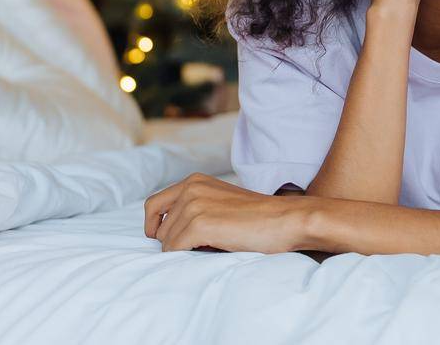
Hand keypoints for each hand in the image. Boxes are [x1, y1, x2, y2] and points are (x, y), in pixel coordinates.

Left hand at [143, 173, 316, 253]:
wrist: (286, 220)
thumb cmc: (258, 218)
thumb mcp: (221, 202)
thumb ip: (195, 208)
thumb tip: (166, 234)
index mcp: (194, 181)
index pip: (153, 205)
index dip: (155, 226)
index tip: (166, 240)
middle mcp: (190, 188)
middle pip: (158, 227)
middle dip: (173, 242)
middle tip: (199, 247)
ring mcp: (193, 205)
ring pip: (166, 242)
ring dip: (184, 251)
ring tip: (212, 246)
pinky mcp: (199, 224)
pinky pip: (173, 250)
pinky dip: (185, 258)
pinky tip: (209, 252)